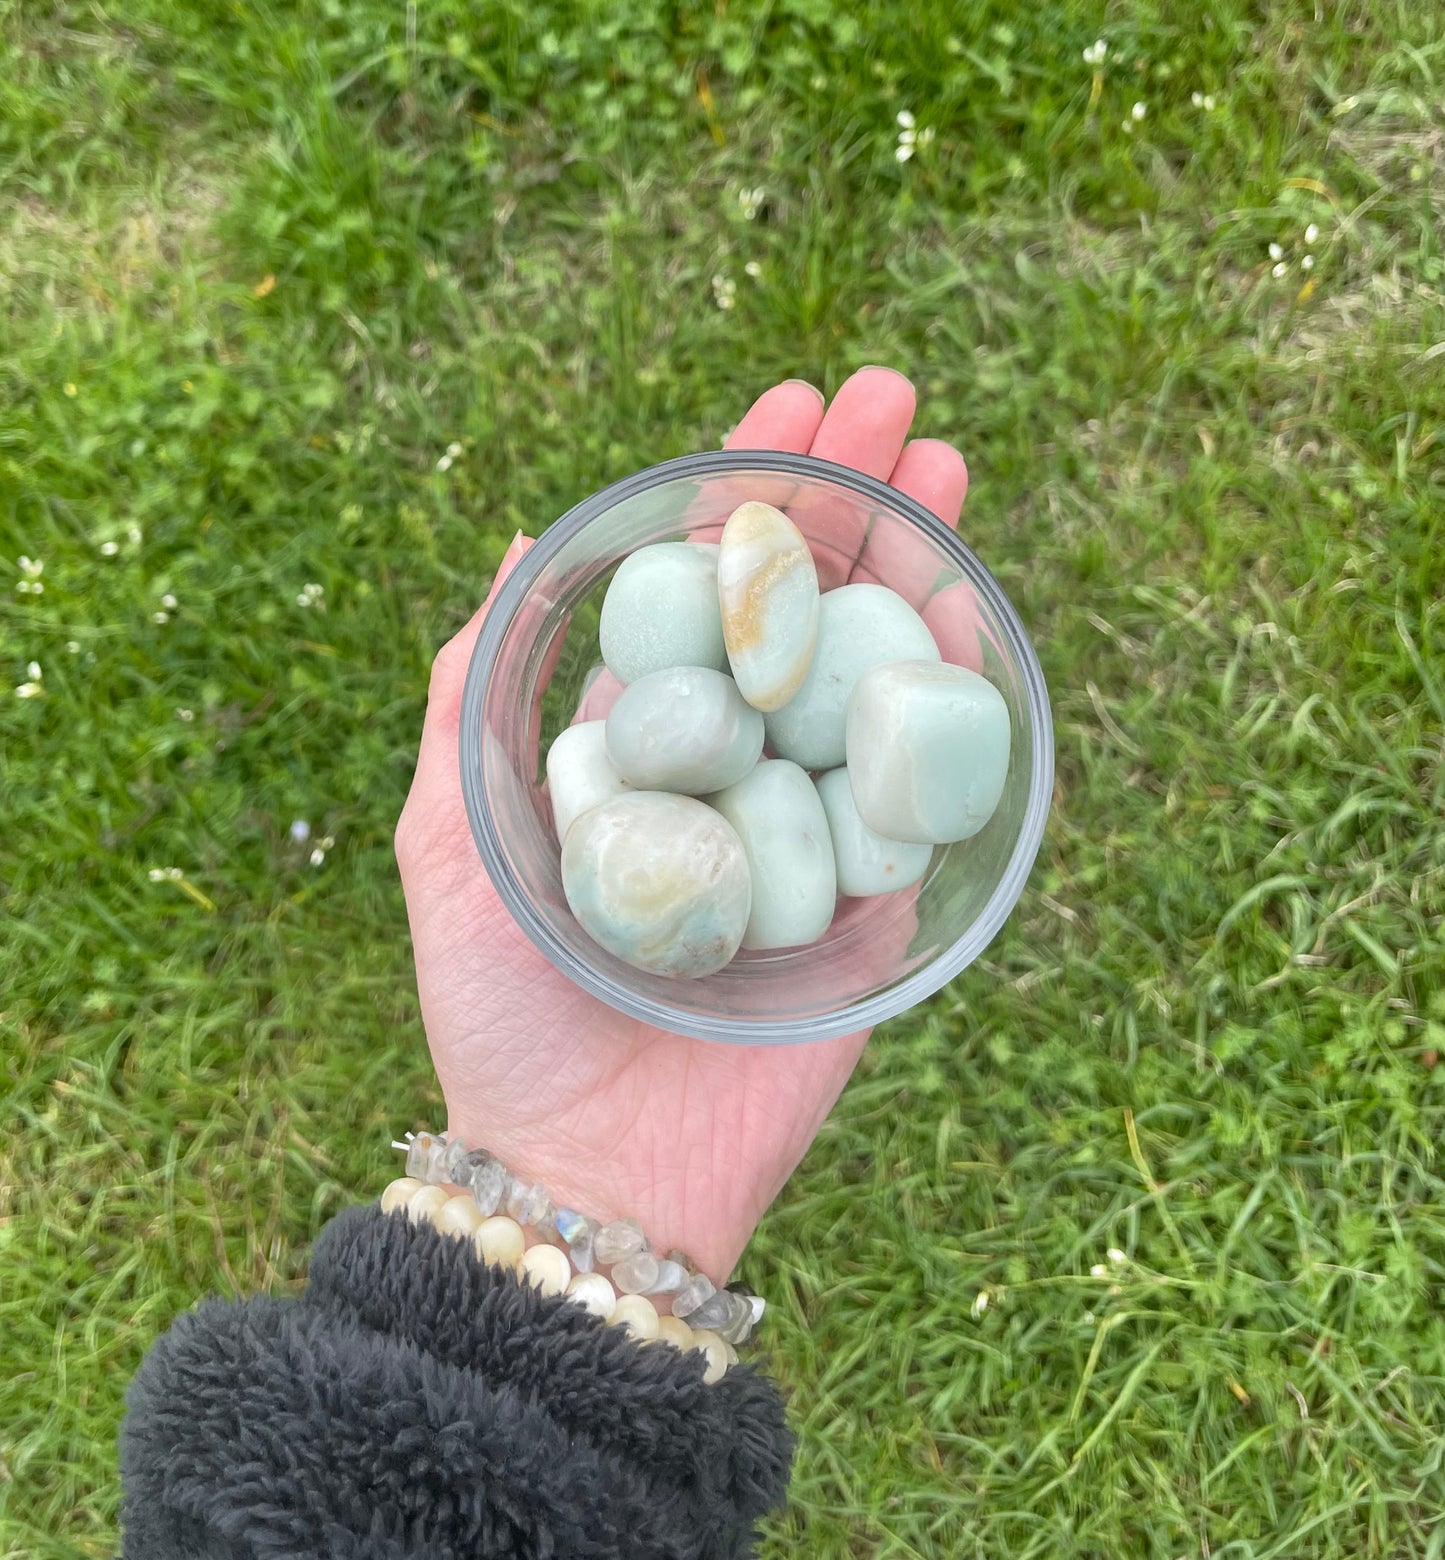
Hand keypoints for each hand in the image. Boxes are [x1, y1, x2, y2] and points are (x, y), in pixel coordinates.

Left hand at [394, 368, 969, 1280]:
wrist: (588, 1168)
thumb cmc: (501, 1011)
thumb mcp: (449, 835)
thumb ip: (472, 695)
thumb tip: (529, 542)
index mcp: (645, 740)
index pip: (706, 588)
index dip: (747, 489)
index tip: (791, 398)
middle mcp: (736, 764)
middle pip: (802, 605)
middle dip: (846, 495)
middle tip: (893, 396)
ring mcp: (814, 822)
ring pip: (872, 667)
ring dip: (912, 559)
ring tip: (944, 461)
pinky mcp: (874, 893)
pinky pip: (920, 778)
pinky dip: (948, 687)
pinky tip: (966, 595)